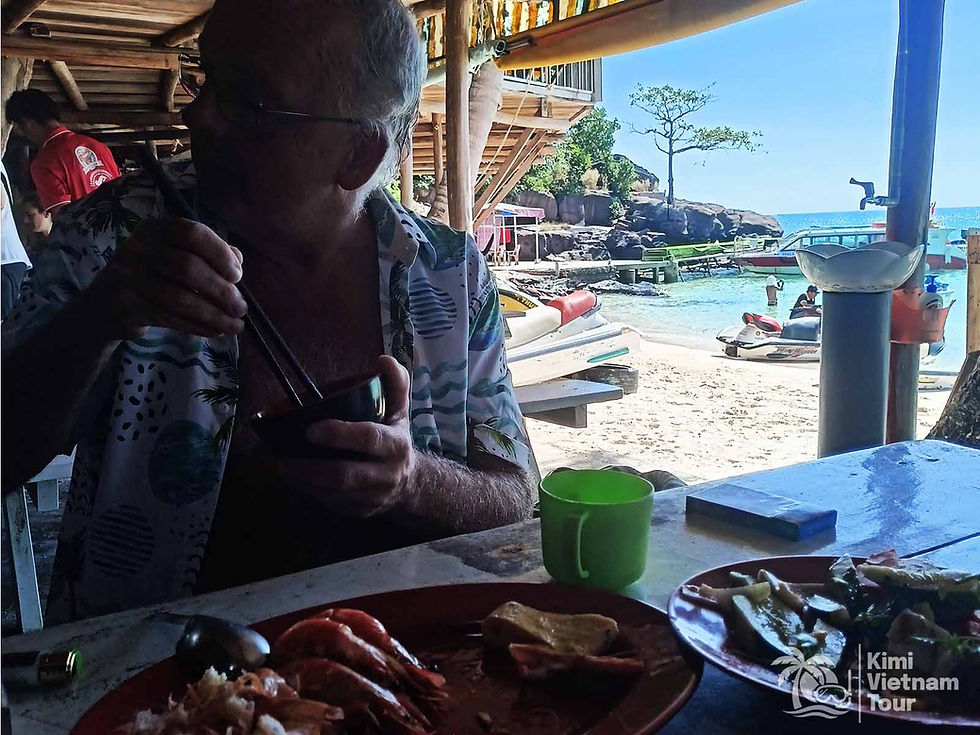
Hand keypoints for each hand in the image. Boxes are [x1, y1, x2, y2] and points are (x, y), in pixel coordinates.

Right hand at [86, 218, 246, 339]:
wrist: (102, 306)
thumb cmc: (152, 277)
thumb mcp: (174, 257)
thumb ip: (207, 255)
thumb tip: (238, 262)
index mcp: (155, 229)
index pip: (191, 232)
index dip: (219, 253)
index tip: (237, 276)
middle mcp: (138, 248)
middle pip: (188, 267)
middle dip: (221, 291)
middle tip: (240, 308)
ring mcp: (128, 277)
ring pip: (180, 298)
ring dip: (214, 315)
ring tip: (235, 326)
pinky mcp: (126, 306)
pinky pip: (169, 317)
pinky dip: (196, 326)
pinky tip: (214, 331)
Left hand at [272, 355, 417, 518]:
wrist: (410, 485)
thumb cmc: (395, 440)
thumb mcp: (400, 411)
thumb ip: (395, 384)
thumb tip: (383, 360)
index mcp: (395, 446)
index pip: (369, 439)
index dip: (340, 434)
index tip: (311, 429)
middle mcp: (385, 475)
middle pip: (343, 476)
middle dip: (307, 468)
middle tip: (278, 457)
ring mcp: (371, 499)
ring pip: (330, 494)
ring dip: (300, 481)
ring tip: (276, 465)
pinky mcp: (358, 512)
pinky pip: (327, 503)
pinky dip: (306, 491)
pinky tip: (291, 477)